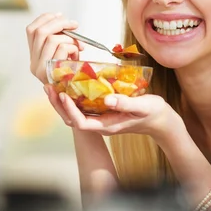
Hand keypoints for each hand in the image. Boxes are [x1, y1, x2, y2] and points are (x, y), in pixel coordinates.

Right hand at [26, 12, 84, 83]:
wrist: (76, 101)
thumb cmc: (74, 75)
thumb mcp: (64, 55)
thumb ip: (61, 40)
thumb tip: (64, 20)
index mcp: (34, 56)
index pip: (31, 30)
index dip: (46, 18)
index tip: (60, 15)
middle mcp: (34, 63)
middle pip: (40, 31)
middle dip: (60, 23)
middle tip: (74, 25)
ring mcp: (41, 70)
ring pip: (51, 38)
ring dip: (69, 38)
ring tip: (78, 46)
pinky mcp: (52, 73)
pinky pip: (61, 48)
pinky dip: (73, 47)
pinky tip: (77, 55)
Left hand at [46, 85, 183, 142]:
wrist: (160, 120)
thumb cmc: (152, 113)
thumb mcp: (142, 106)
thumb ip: (125, 103)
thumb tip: (107, 100)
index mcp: (107, 126)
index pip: (81, 122)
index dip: (69, 110)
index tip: (63, 94)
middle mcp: (100, 124)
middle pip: (72, 119)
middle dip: (59, 105)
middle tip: (49, 87)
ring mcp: (101, 119)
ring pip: (75, 113)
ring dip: (63, 101)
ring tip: (53, 85)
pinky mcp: (103, 112)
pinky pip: (83, 107)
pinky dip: (73, 97)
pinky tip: (70, 85)